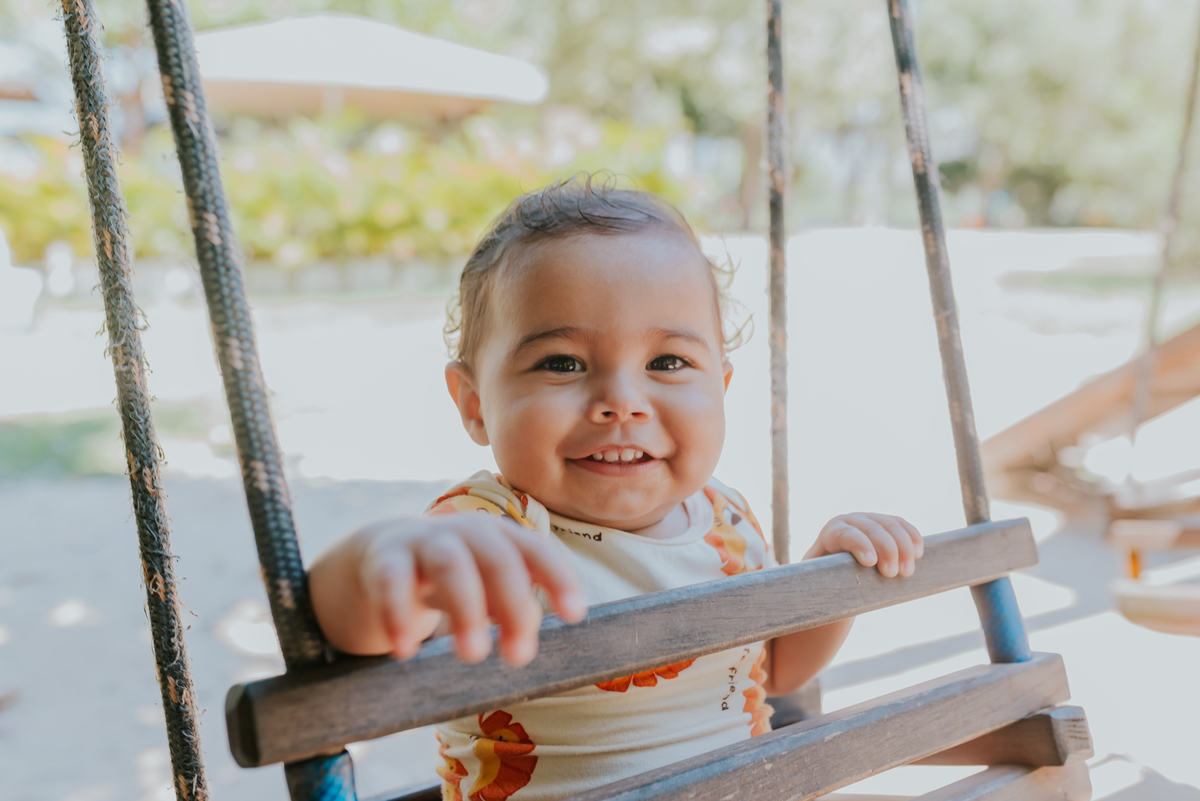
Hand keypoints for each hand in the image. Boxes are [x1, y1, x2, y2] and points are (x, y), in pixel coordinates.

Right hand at [351, 515, 585, 665]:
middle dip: (514, 604)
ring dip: (466, 609)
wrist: (381, 554)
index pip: (535, 550)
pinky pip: (391, 581)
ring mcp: (424, 541)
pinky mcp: (384, 558)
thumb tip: (524, 640)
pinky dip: (397, 614)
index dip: (557, 577)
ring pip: (451, 565)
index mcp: (499, 537)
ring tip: (472, 655)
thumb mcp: (487, 588)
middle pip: (497, 558)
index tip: (574, 614)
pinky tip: (405, 651)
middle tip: (520, 656)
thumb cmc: (454, 577)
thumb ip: (510, 609)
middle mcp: (466, 532)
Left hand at [804, 513, 922, 577]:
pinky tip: (918, 553)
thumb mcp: (821, 583)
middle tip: (893, 574)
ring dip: (903, 546)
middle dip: (886, 549)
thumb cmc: (827, 582)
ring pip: (890, 525)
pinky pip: (901, 524)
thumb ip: (822, 586)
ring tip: (907, 571)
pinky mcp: (885, 523)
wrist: (836, 572)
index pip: (845, 534)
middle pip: (871, 528)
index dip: (859, 545)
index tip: (871, 562)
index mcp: (831, 534)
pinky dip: (912, 536)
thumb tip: (815, 601)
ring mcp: (869, 519)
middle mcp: (850, 522)